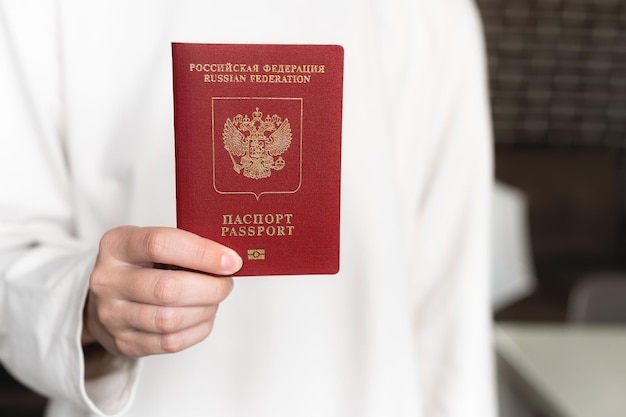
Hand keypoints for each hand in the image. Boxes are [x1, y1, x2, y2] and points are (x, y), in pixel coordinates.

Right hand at [83, 226, 241, 357]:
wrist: (107, 299)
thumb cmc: (140, 265)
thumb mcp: (151, 244)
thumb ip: (185, 246)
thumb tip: (228, 260)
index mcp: (116, 245)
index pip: (160, 244)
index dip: (201, 253)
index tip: (231, 261)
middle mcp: (108, 280)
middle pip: (167, 288)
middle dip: (209, 288)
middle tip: (226, 283)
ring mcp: (112, 315)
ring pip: (169, 320)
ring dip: (204, 310)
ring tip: (214, 299)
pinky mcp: (124, 342)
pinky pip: (170, 342)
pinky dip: (197, 329)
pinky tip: (203, 317)